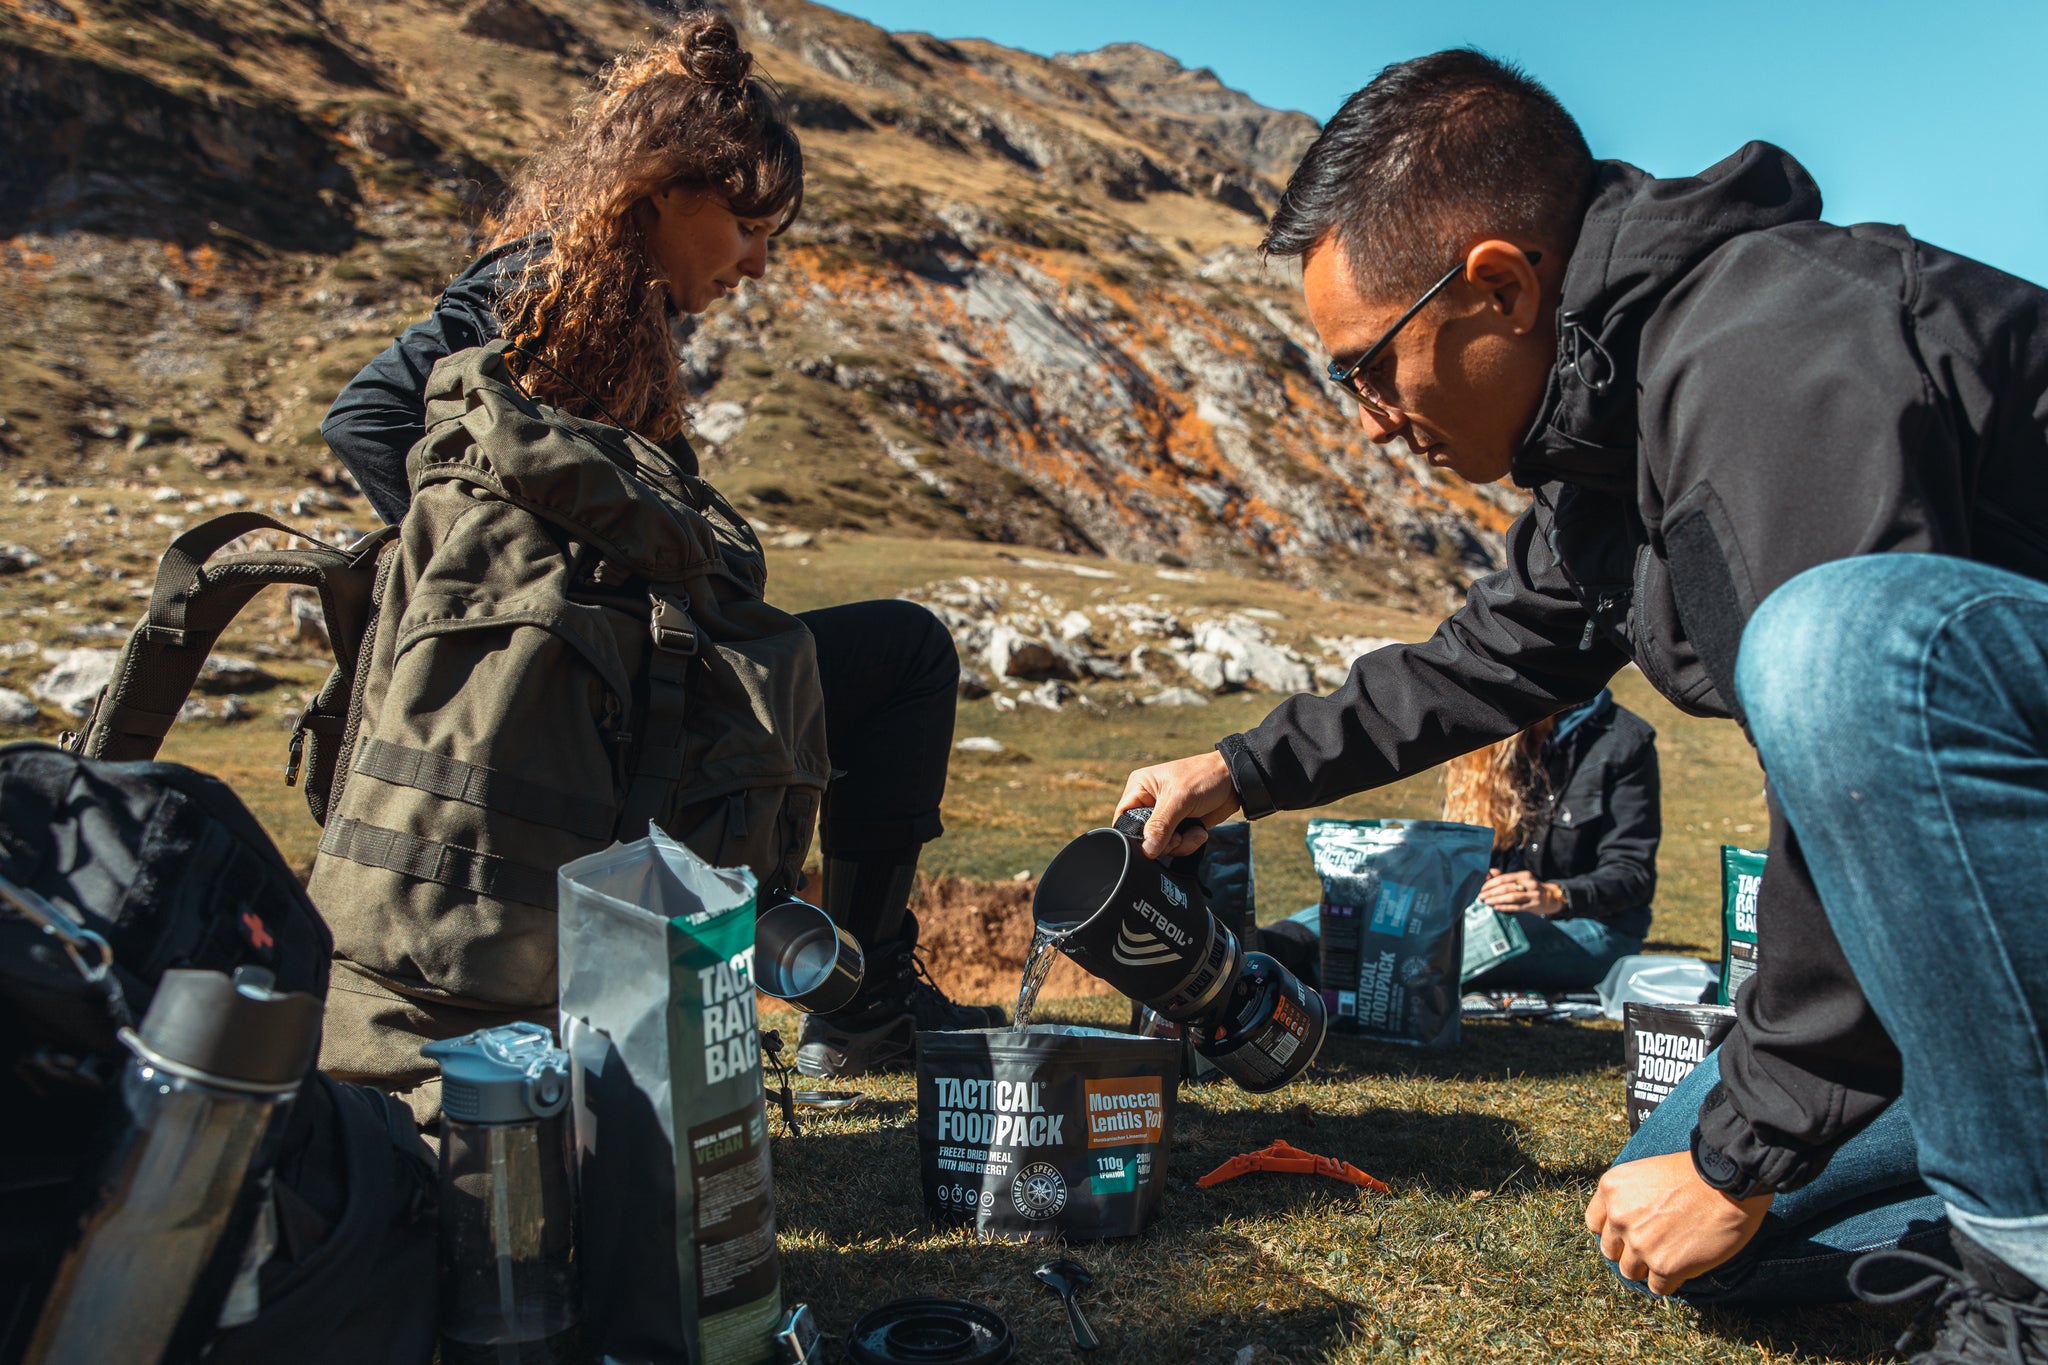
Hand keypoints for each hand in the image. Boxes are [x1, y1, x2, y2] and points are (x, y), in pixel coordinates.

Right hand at [1116, 751, 1239, 858]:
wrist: (1235, 781)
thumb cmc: (1205, 777)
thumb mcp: (1180, 799)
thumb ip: (1161, 825)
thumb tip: (1147, 849)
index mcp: (1140, 788)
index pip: (1123, 818)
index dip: (1135, 834)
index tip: (1153, 841)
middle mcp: (1148, 803)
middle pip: (1142, 837)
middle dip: (1163, 842)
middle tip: (1179, 835)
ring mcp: (1164, 817)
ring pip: (1159, 846)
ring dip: (1179, 844)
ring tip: (1194, 830)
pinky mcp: (1179, 826)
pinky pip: (1175, 846)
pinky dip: (1188, 844)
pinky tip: (1199, 831)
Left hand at [1478, 870, 1565, 916]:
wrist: (1552, 898)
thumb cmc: (1531, 888)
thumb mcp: (1521, 880)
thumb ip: (1506, 877)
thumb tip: (1491, 872)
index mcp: (1524, 875)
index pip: (1504, 878)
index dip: (1491, 883)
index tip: (1481, 888)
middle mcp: (1529, 883)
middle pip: (1506, 887)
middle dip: (1491, 892)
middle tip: (1481, 896)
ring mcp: (1533, 895)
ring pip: (1511, 897)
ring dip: (1497, 900)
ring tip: (1486, 902)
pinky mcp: (1534, 905)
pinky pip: (1517, 907)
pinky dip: (1506, 907)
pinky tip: (1497, 907)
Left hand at [1585, 1150, 1772, 1295]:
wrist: (1727, 1180)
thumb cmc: (1696, 1172)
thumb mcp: (1647, 1172)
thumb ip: (1631, 1197)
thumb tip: (1630, 1222)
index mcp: (1611, 1189)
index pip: (1596, 1224)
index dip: (1614, 1231)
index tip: (1629, 1233)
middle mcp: (1618, 1218)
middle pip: (1611, 1251)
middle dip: (1630, 1251)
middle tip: (1654, 1247)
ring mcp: (1639, 1244)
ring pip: (1631, 1272)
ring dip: (1648, 1268)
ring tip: (1670, 1258)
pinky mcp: (1663, 1266)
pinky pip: (1658, 1287)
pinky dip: (1670, 1281)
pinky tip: (1684, 1267)